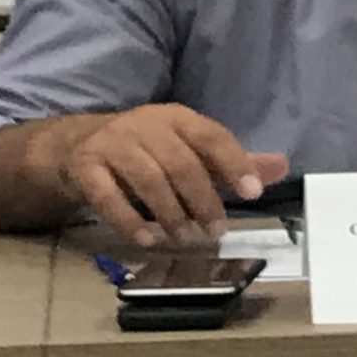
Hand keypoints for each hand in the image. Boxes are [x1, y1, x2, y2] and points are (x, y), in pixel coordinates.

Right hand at [49, 105, 288, 246]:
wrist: (74, 145)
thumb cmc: (146, 149)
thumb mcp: (189, 148)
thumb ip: (232, 160)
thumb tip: (281, 166)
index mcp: (177, 118)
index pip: (212, 137)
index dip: (235, 164)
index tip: (253, 194)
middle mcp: (145, 125)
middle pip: (181, 163)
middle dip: (203, 199)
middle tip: (216, 230)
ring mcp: (111, 144)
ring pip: (147, 179)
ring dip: (171, 212)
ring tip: (185, 237)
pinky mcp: (84, 167)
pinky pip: (106, 195)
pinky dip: (128, 219)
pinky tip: (146, 239)